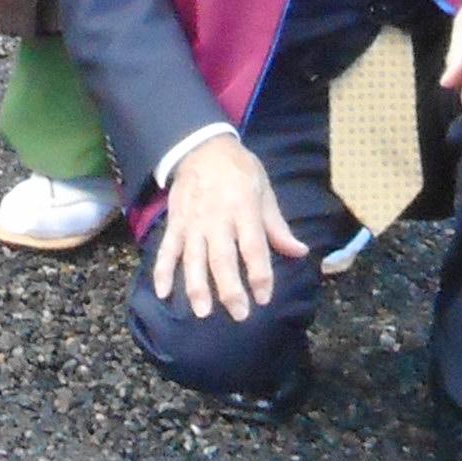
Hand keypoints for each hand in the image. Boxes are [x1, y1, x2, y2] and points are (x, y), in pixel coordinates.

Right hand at [150, 134, 300, 322]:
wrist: (200, 146)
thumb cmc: (238, 170)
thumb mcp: (264, 190)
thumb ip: (277, 226)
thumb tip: (299, 252)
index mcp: (244, 209)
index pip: (253, 247)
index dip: (259, 274)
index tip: (263, 297)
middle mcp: (217, 219)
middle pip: (222, 258)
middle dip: (230, 289)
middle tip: (238, 314)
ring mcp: (193, 222)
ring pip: (193, 258)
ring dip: (197, 286)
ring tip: (202, 312)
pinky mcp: (175, 223)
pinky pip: (167, 249)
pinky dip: (162, 270)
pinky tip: (163, 293)